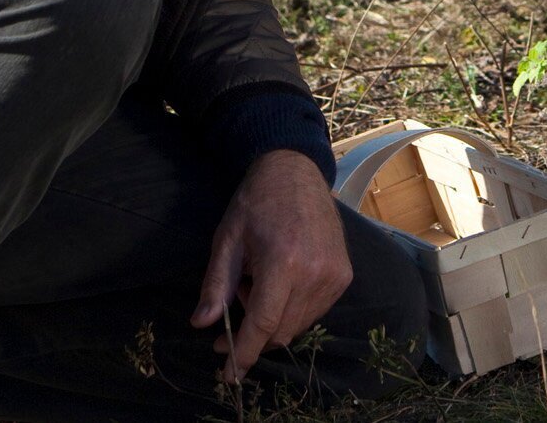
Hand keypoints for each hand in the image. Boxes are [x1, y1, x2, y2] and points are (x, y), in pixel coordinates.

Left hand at [190, 150, 353, 384]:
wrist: (296, 171)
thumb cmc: (256, 203)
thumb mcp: (227, 240)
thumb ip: (216, 285)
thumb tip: (202, 324)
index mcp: (284, 262)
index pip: (263, 324)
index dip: (244, 353)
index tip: (229, 375)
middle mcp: (316, 273)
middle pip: (280, 331)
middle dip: (252, 335)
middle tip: (232, 310)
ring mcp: (335, 276)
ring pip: (297, 325)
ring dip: (272, 320)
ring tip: (259, 282)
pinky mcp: (345, 275)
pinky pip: (313, 312)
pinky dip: (291, 309)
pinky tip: (280, 281)